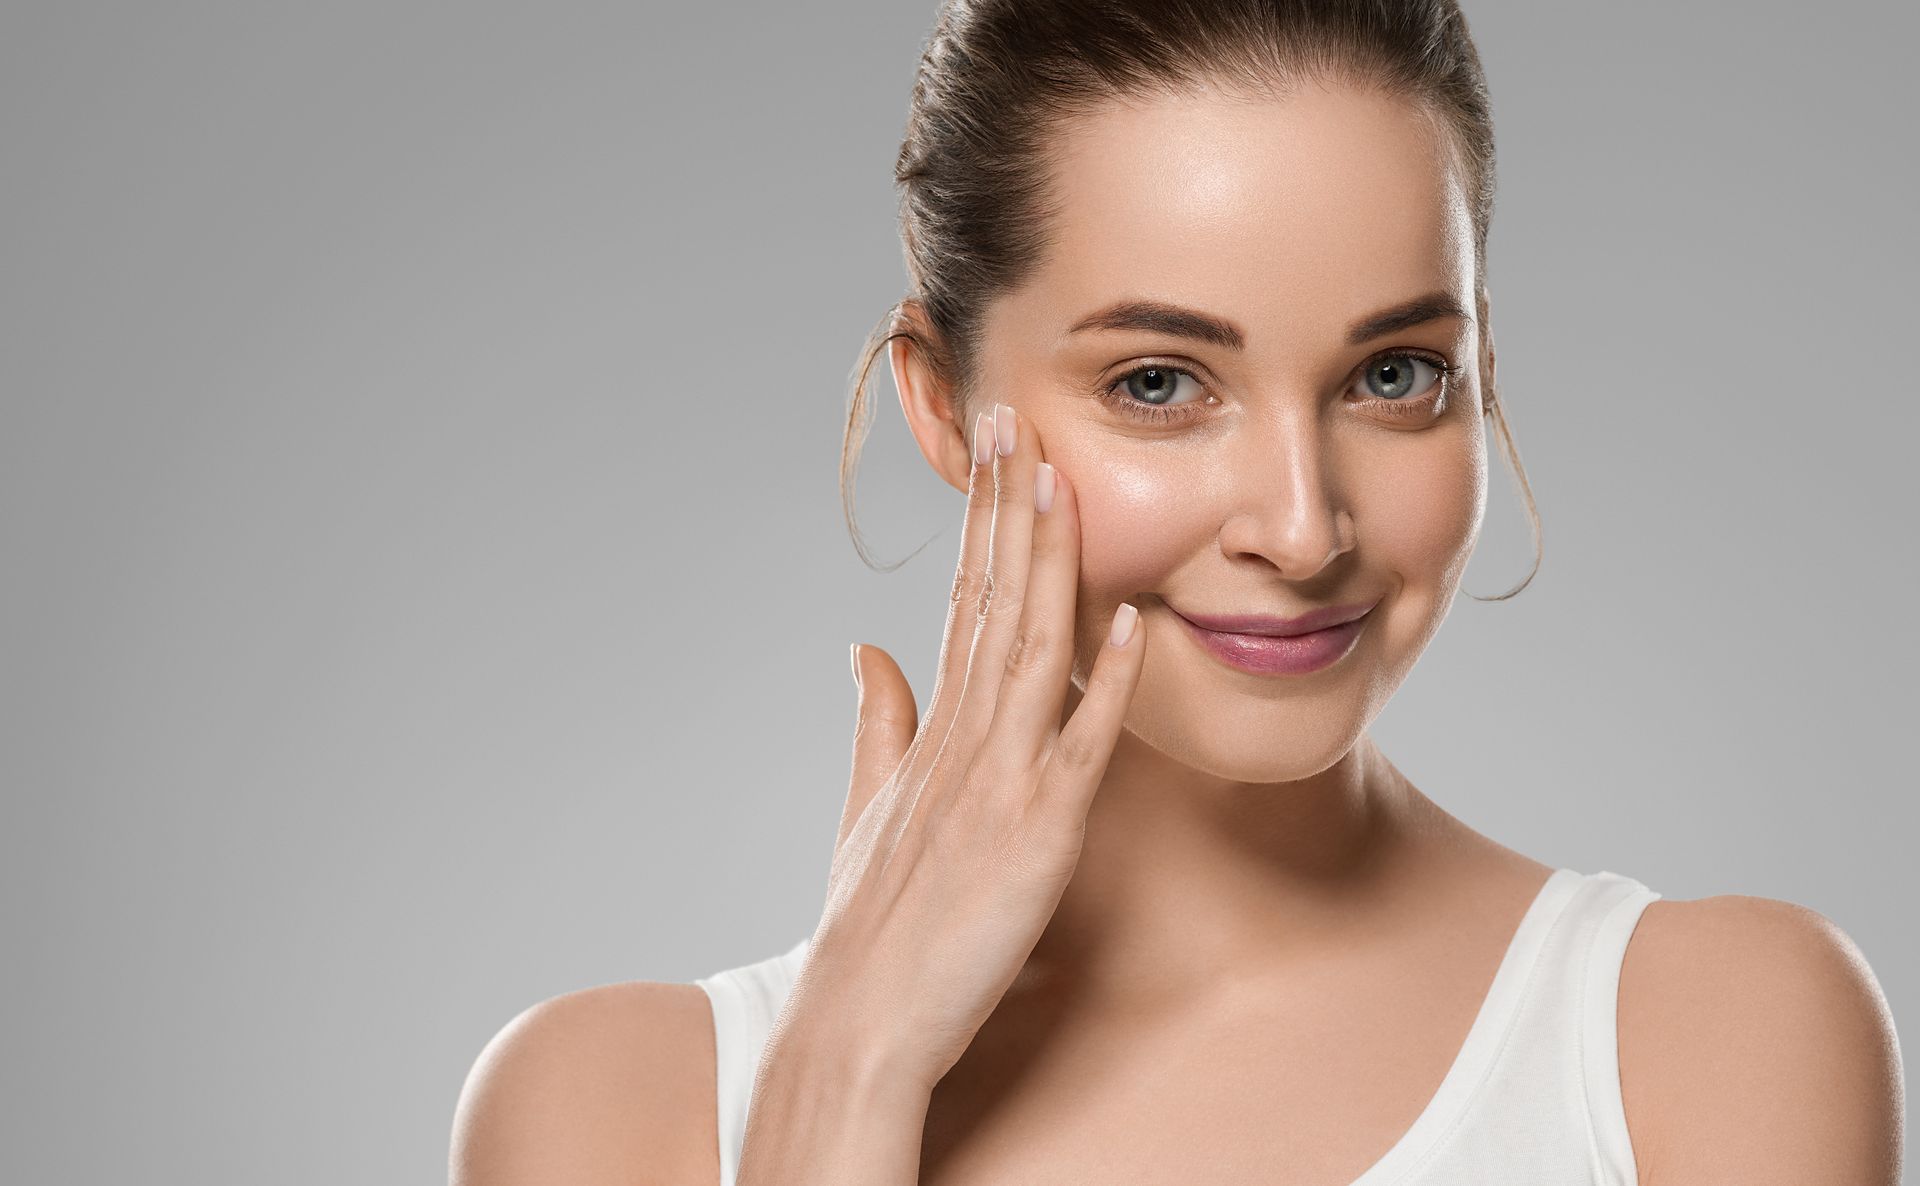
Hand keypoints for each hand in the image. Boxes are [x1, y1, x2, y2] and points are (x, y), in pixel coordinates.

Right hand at [791, 400, 1145, 1092]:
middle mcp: (963, 738)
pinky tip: (1134, 622)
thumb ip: (876, 720)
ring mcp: (998, 780)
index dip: (981, 525)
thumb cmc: (868, 924)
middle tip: (1019, 421)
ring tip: (1062, 482)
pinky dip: (1109, 682)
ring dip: (1050, 564)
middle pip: (991, 603)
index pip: (960, 602)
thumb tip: (865, 648)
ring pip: (1030, 648)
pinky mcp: (1037, 832)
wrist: (858, 1020)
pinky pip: (1081, 745)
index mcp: (933, 729)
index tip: (993, 455)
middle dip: (1008, 510)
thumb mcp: (866, 807)